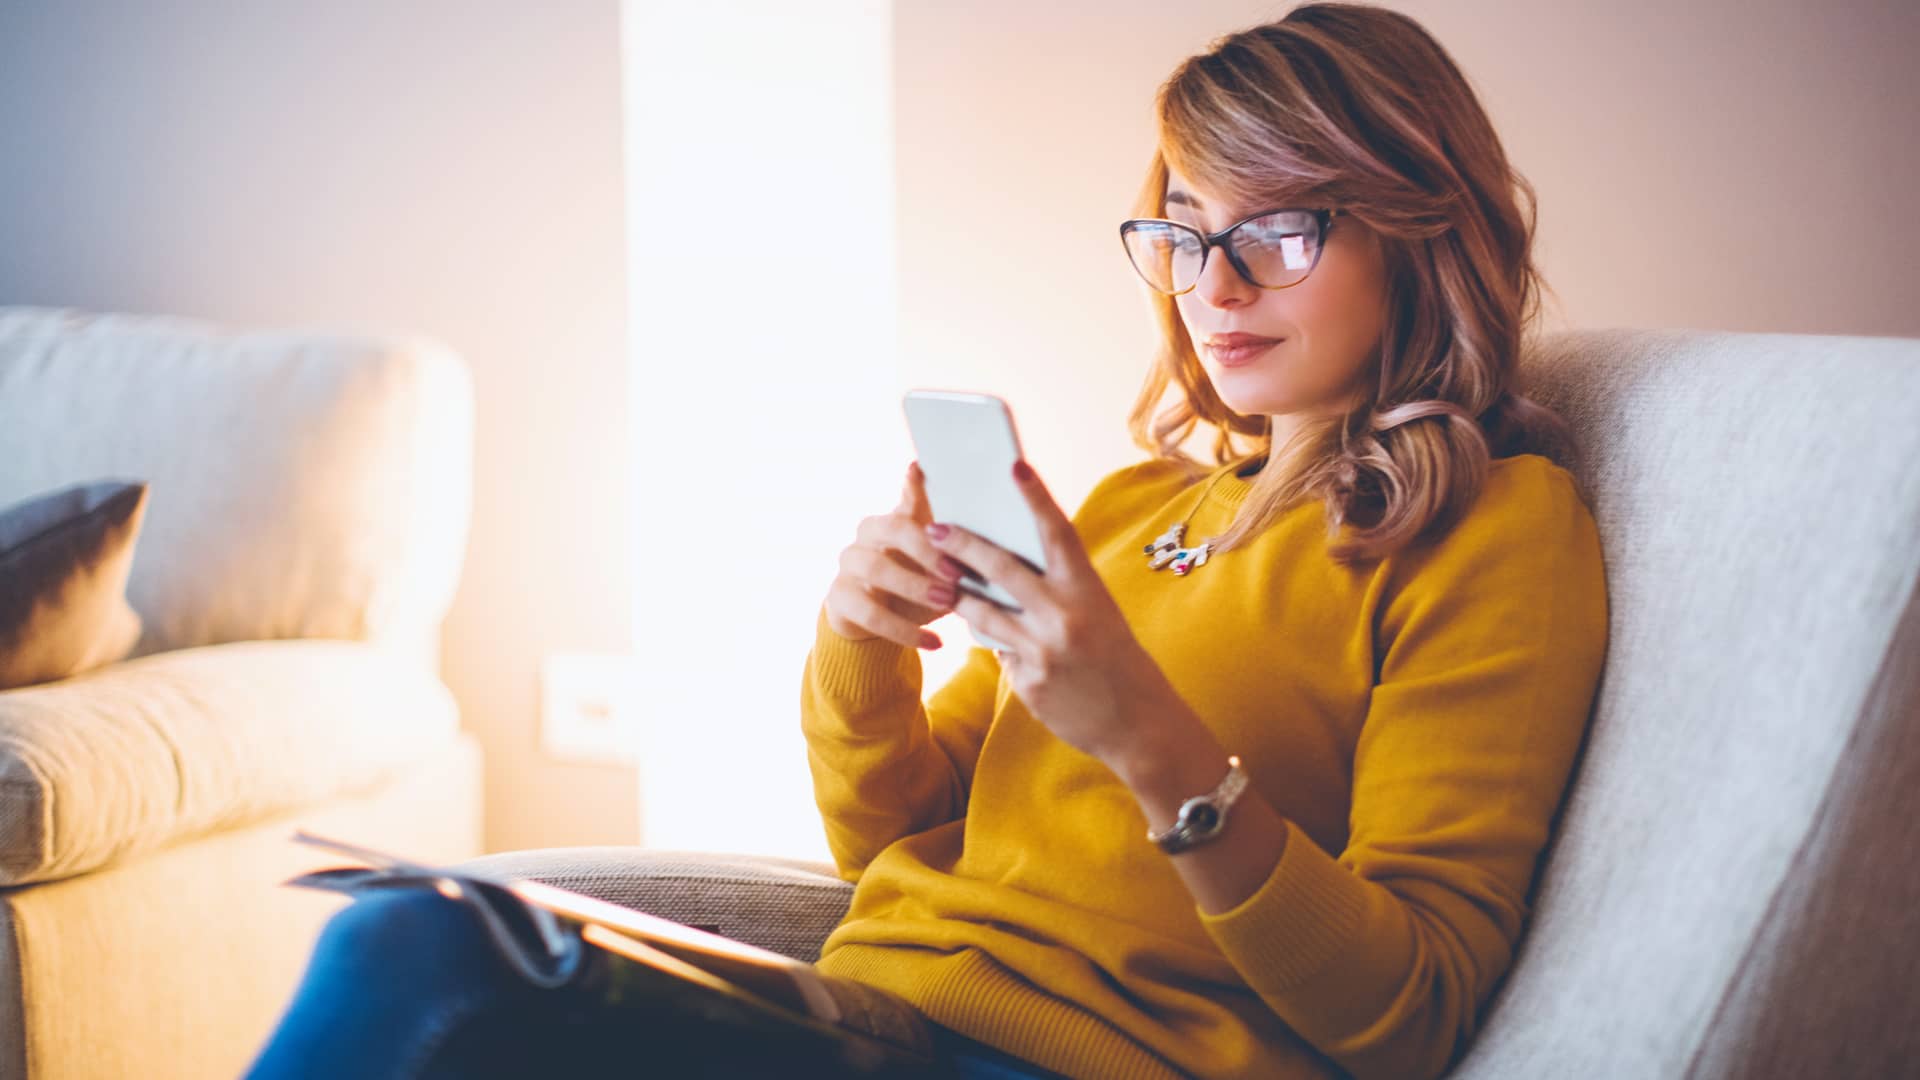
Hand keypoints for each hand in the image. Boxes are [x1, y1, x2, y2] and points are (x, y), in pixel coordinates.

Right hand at [822, 461, 970, 649]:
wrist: (877, 624)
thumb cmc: (920, 586)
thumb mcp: (942, 569)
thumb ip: (962, 550)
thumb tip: (1001, 540)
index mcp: (895, 518)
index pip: (907, 495)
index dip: (915, 485)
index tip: (922, 469)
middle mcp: (867, 534)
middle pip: (892, 528)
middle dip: (928, 550)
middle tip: (958, 572)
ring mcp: (848, 564)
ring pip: (876, 569)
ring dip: (915, 586)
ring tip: (948, 603)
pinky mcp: (839, 598)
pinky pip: (870, 613)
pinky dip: (905, 630)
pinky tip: (935, 642)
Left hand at [925, 459, 1179, 764]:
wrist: (1140, 726)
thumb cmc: (1117, 659)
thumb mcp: (1098, 613)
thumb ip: (1057, 590)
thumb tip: (1001, 568)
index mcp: (1088, 591)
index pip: (1057, 533)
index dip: (1035, 497)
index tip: (1013, 466)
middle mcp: (1063, 616)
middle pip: (999, 568)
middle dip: (961, 545)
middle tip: (934, 527)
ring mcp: (1042, 651)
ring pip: (982, 613)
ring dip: (960, 597)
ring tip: (943, 585)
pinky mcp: (1027, 683)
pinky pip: (1000, 653)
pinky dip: (1002, 647)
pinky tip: (1014, 650)